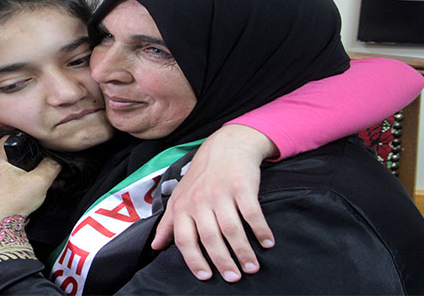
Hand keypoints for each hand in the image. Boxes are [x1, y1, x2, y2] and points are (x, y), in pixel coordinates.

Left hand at [0, 135, 61, 219]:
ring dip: (14, 174)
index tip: (34, 154)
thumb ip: (51, 166)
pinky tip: (16, 192)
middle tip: (34, 172)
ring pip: (1, 168)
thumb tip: (56, 160)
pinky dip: (6, 183)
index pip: (10, 139)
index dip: (26, 144)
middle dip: (22, 162)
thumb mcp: (40, 182)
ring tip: (27, 183)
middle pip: (6, 155)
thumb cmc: (12, 204)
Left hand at [151, 125, 276, 281]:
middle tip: (233, 278)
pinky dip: (261, 231)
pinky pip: (253, 214)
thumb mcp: (180, 196)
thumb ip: (168, 223)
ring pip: (231, 229)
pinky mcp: (242, 186)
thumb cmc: (201, 177)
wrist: (226, 146)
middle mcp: (200, 200)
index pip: (184, 239)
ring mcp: (221, 193)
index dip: (193, 260)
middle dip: (222, 261)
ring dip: (243, 252)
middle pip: (209, 238)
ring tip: (252, 267)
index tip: (205, 276)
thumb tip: (156, 246)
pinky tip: (267, 243)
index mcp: (183, 206)